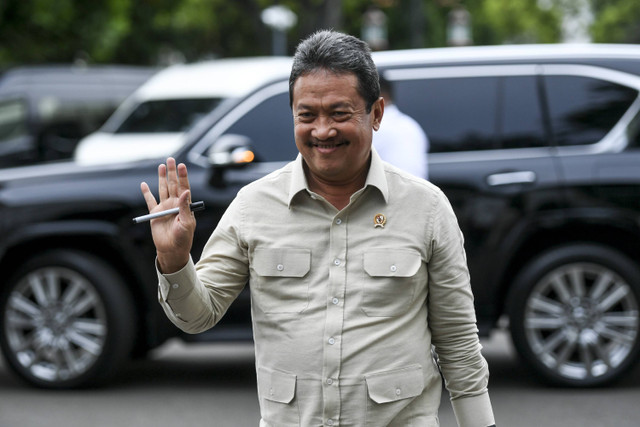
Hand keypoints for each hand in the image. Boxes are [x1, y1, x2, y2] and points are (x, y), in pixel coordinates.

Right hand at [140, 157, 195, 272]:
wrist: (172, 250)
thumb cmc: (183, 238)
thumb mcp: (187, 223)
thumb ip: (185, 208)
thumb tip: (186, 192)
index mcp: (184, 205)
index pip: (184, 187)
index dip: (183, 176)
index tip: (182, 165)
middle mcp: (175, 204)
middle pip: (173, 184)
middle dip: (172, 172)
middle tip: (171, 159)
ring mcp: (164, 207)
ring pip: (162, 189)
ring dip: (162, 177)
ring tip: (162, 166)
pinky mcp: (155, 214)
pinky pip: (150, 201)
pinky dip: (146, 192)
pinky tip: (144, 184)